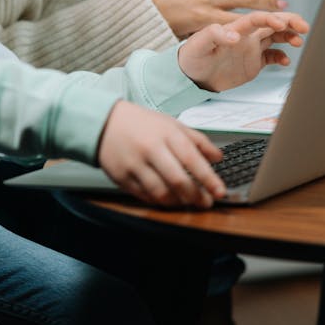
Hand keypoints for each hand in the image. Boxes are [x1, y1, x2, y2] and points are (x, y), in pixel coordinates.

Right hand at [97, 100, 225, 207]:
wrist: (103, 122)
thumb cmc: (141, 123)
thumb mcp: (172, 124)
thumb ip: (197, 140)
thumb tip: (218, 158)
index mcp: (166, 134)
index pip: (192, 159)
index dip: (208, 178)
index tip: (220, 191)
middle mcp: (151, 149)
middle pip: (177, 180)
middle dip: (196, 195)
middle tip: (206, 202)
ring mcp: (135, 164)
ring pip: (161, 192)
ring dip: (178, 201)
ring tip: (187, 202)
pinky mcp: (122, 177)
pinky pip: (144, 196)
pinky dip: (159, 201)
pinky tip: (167, 199)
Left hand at [178, 10, 308, 91]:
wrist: (189, 75)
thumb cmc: (190, 57)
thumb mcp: (199, 44)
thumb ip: (215, 36)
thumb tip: (234, 36)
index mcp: (234, 28)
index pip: (256, 19)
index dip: (270, 18)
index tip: (282, 23)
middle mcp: (245, 36)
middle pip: (272, 24)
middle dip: (290, 22)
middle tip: (304, 27)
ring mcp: (250, 48)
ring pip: (276, 37)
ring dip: (289, 36)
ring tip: (298, 41)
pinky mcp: (253, 62)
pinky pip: (272, 56)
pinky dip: (281, 56)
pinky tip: (285, 61)